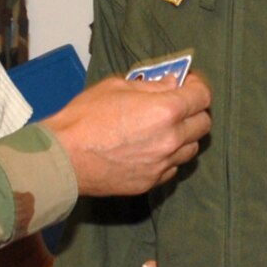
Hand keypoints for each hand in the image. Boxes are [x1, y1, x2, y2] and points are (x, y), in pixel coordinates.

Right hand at [44, 72, 211, 195]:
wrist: (62, 158)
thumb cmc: (84, 117)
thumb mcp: (117, 87)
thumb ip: (151, 86)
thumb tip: (172, 84)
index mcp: (165, 111)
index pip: (202, 97)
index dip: (197, 87)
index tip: (188, 84)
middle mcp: (171, 139)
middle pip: (203, 124)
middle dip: (194, 111)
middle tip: (177, 105)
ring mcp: (162, 164)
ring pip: (192, 149)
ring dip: (185, 136)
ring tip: (164, 128)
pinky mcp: (151, 182)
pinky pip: (173, 167)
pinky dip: (169, 157)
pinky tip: (152, 148)